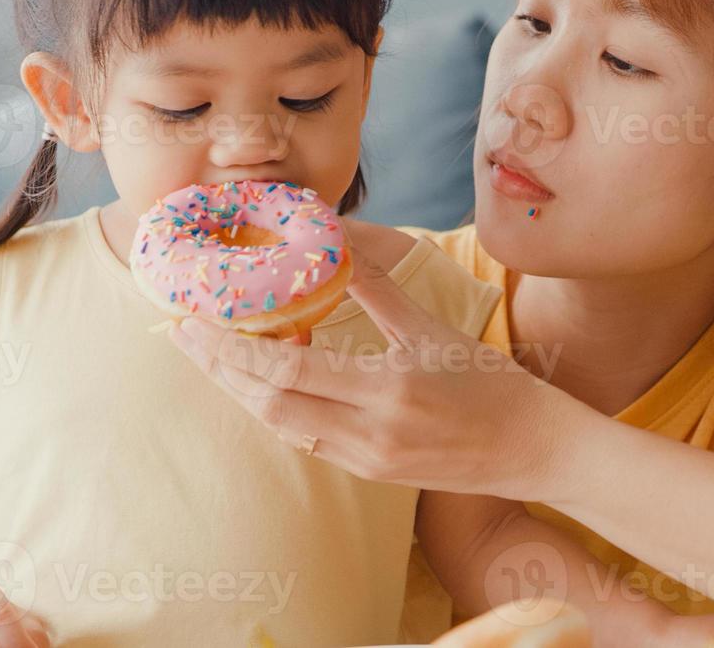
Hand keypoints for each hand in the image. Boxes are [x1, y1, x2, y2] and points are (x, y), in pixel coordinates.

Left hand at [167, 251, 588, 499]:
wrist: (532, 449)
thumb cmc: (491, 383)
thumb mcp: (433, 327)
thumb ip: (377, 288)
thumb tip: (333, 241)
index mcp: (386, 390)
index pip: (286, 370)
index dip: (230, 348)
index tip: (192, 321)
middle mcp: (368, 433)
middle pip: (269, 404)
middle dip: (219, 370)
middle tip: (181, 336)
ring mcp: (366, 459)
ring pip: (281, 427)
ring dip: (241, 392)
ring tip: (211, 356)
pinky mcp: (370, 473)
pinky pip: (306, 441)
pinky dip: (276, 410)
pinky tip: (260, 384)